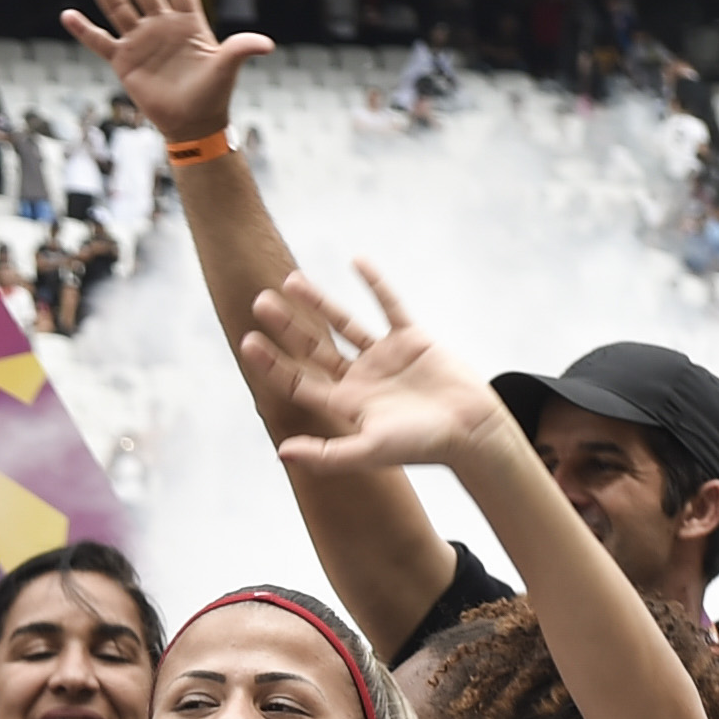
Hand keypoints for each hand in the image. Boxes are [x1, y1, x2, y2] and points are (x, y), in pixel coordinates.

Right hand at [57, 0, 272, 144]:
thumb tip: (267, 44)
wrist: (192, 123)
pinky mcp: (124, 62)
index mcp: (188, 22)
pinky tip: (69, 15)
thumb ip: (241, 49)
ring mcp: (141, 42)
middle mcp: (162, 26)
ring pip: (118, 8)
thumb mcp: (227, 68)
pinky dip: (84, 30)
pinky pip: (100, 42)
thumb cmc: (213, 94)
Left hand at [245, 261, 506, 478]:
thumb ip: (326, 456)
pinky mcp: (411, 339)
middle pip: (313, 348)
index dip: (272, 363)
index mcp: (344, 404)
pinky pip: (388, 305)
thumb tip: (280, 451)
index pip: (297, 381)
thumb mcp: (369, 451)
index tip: (248, 341)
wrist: (471, 430)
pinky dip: (374, 284)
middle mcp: (359, 378)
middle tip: (260, 302)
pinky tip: (356, 262)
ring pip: (343, 323)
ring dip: (318, 302)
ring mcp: (384, 357)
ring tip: (290, 280)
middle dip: (287, 326)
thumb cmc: (421, 445)